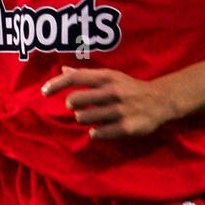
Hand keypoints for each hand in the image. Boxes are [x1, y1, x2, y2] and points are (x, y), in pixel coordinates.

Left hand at [41, 66, 175, 139]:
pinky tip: (100, 129)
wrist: (160, 100)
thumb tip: (62, 70)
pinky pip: (98, 133)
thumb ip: (86, 75)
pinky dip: (95, 133)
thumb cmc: (130, 87)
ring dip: (83, 119)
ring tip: (92, 117)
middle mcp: (112, 92)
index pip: (76, 78)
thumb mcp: (111, 77)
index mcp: (107, 78)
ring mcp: (119, 110)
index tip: (44, 92)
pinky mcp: (126, 127)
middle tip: (78, 108)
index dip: (56, 84)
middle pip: (75, 100)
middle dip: (72, 106)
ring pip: (84, 118)